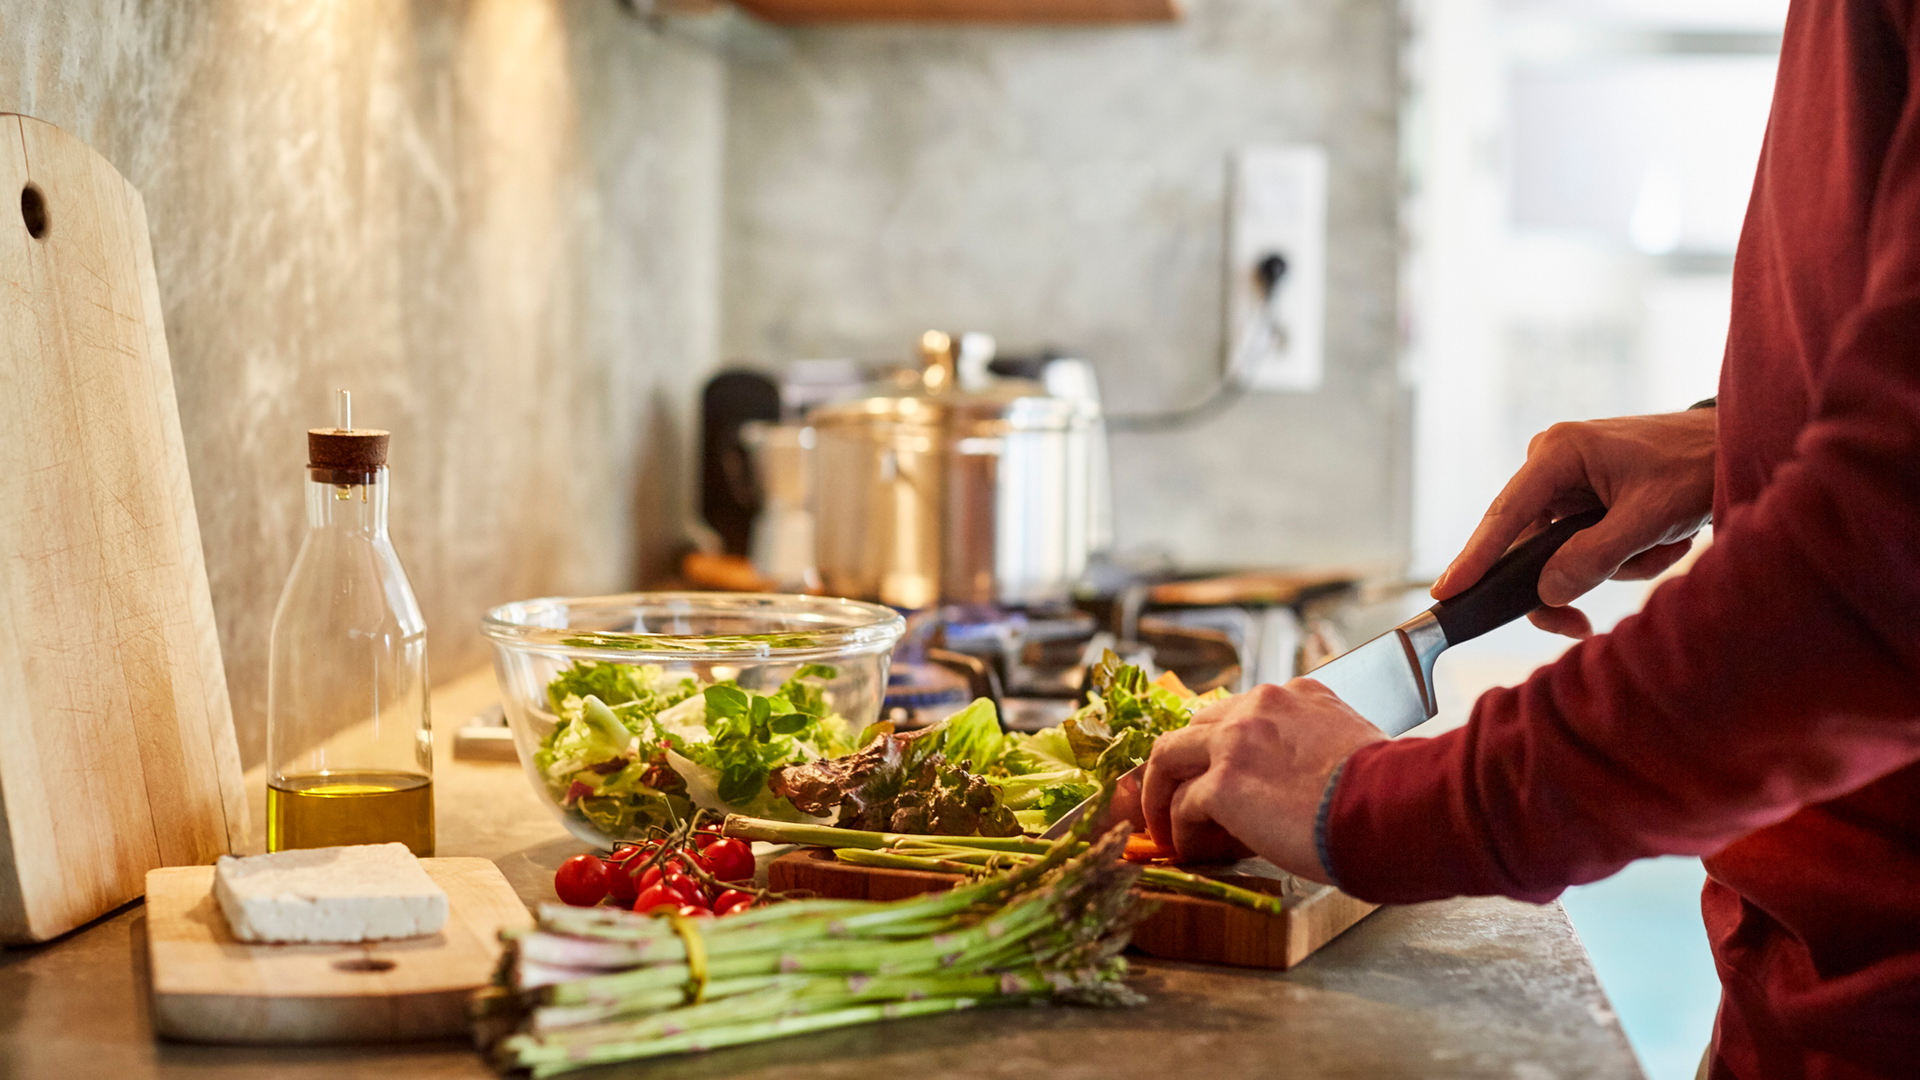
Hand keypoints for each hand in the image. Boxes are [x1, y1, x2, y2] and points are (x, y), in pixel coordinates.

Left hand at [1141, 680, 1385, 880]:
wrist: (1398, 808)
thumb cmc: (1393, 792)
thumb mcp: (1357, 746)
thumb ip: (1320, 748)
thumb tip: (1313, 785)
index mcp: (1298, 695)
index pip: (1241, 713)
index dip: (1224, 749)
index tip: (1223, 778)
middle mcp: (1261, 706)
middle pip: (1195, 728)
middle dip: (1182, 766)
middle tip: (1179, 801)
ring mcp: (1237, 741)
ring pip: (1169, 757)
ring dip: (1162, 796)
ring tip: (1167, 829)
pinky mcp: (1224, 784)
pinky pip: (1182, 805)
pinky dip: (1180, 831)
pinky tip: (1192, 851)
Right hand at [1432, 410, 1715, 637]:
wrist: (1734, 444)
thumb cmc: (1695, 466)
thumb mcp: (1649, 517)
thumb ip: (1594, 556)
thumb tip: (1546, 593)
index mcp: (1557, 453)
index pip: (1505, 515)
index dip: (1475, 559)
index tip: (1445, 592)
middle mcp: (1551, 463)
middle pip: (1530, 546)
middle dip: (1572, 578)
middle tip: (1580, 626)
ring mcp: (1566, 481)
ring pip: (1561, 554)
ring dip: (1615, 565)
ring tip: (1664, 544)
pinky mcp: (1584, 497)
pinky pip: (1582, 547)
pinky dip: (1622, 556)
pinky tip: (1659, 539)